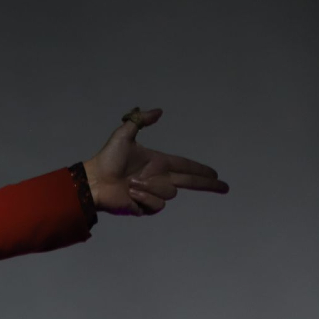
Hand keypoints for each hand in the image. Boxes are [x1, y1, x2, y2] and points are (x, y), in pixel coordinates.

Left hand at [83, 107, 229, 215]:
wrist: (94, 181)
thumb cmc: (107, 159)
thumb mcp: (123, 135)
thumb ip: (141, 121)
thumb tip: (159, 110)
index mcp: (158, 163)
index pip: (186, 166)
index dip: (201, 170)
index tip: (215, 174)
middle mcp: (159, 178)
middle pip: (191, 182)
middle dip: (208, 185)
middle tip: (224, 187)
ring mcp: (153, 194)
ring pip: (170, 192)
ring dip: (152, 187)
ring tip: (132, 184)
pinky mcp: (146, 207)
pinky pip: (158, 204)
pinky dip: (145, 198)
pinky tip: (131, 194)